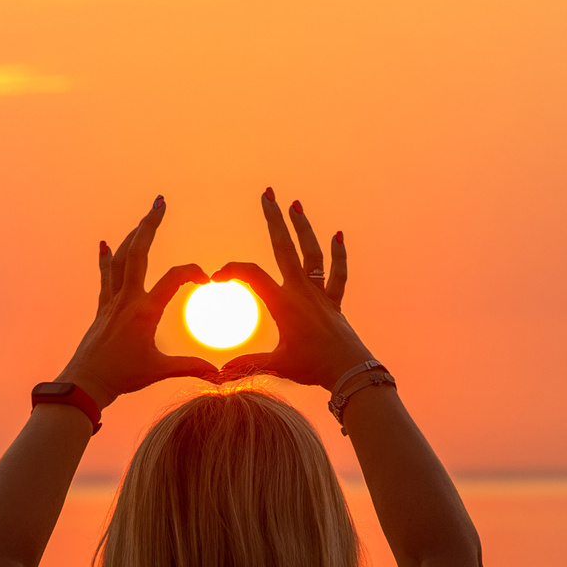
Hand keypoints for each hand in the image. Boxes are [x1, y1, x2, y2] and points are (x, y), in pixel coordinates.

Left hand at [58, 197, 217, 405]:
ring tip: (144, 219)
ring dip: (133, 236)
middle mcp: (127, 299)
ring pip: (121, 258)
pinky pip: (106, 275)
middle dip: (149, 225)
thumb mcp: (160, 371)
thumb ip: (190, 367)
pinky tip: (105, 243)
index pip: (173, 279)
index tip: (205, 280)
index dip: (192, 273)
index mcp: (145, 311)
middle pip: (138, 252)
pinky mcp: (102, 307)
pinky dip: (107, 258)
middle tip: (160, 202)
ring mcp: (112, 300)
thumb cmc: (122, 377)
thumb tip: (219, 375)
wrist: (86, 381)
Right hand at [211, 190, 373, 390]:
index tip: (217, 277)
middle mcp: (302, 291)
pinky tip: (337, 235)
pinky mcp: (334, 302)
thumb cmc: (312, 368)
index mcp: (283, 303)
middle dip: (274, 219)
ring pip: (311, 253)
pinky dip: (338, 255)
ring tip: (295, 205)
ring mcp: (320, 294)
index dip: (232, 270)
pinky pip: (337, 275)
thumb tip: (220, 373)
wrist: (349, 370)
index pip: (252, 275)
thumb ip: (247, 365)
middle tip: (267, 194)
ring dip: (303, 228)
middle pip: (285, 247)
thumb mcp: (276, 366)